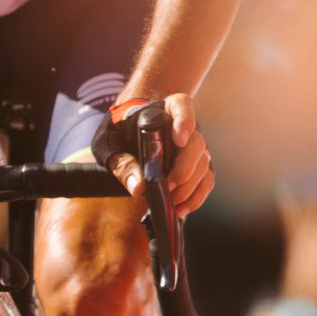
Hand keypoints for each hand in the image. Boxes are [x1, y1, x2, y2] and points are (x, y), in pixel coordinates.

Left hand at [96, 92, 214, 215]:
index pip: (182, 106)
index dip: (184, 122)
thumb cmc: (120, 132)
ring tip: (171, 202)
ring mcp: (194, 147)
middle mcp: (186, 126)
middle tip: (169, 185)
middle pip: (197, 143)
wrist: (128, 133)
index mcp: (165, 109)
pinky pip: (205, 181)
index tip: (179, 140)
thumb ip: (122, 162)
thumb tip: (138, 187)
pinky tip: (180, 209)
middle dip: (185, 168)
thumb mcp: (111, 143)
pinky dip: (196, 197)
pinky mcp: (197, 165)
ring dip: (189, 187)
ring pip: (203, 164)